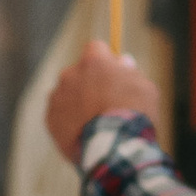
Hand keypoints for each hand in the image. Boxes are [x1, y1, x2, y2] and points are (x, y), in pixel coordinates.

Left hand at [45, 41, 159, 165]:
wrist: (114, 147)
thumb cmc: (135, 114)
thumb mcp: (144, 88)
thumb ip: (130, 72)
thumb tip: (122, 61)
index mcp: (93, 61)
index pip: (95, 48)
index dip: (105, 61)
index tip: (112, 73)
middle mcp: (70, 74)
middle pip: (79, 72)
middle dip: (89, 84)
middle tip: (104, 104)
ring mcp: (57, 96)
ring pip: (67, 94)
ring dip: (78, 103)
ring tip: (95, 123)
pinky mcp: (50, 118)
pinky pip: (59, 115)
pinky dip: (69, 122)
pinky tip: (84, 134)